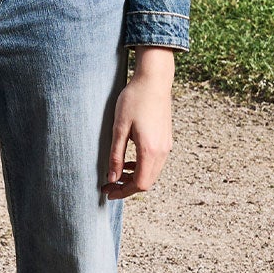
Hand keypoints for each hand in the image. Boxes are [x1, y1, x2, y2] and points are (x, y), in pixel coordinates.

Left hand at [105, 46, 174, 199]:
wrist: (154, 80)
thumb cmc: (134, 100)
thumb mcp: (119, 128)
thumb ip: (116, 155)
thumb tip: (112, 178)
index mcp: (150, 151)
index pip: (139, 184)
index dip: (122, 192)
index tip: (107, 191)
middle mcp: (162, 151)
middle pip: (147, 182)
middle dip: (127, 188)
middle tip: (108, 186)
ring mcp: (166, 146)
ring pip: (152, 173)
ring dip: (134, 177)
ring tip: (116, 173)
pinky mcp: (166, 140)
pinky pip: (155, 162)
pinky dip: (142, 167)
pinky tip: (129, 161)